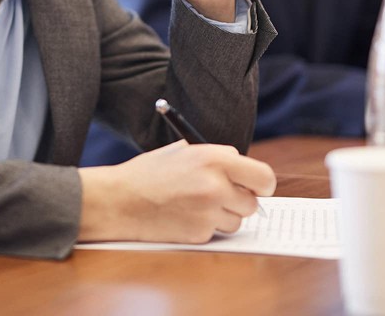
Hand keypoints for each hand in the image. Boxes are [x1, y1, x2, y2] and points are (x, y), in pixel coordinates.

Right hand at [78, 142, 275, 243]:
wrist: (120, 199)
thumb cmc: (150, 172)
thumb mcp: (183, 151)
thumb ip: (216, 157)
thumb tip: (242, 166)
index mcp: (213, 158)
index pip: (264, 177)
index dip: (262, 184)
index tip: (255, 186)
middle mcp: (215, 185)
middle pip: (253, 203)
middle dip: (240, 200)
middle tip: (220, 195)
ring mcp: (208, 213)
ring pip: (237, 221)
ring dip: (224, 215)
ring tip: (196, 204)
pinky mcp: (200, 234)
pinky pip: (217, 233)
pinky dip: (207, 227)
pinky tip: (185, 215)